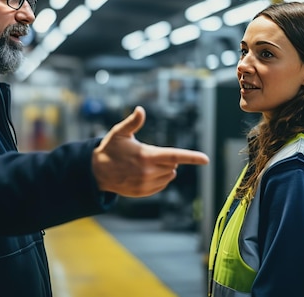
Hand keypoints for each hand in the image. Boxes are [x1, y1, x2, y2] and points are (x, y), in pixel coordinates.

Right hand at [91, 106, 208, 196]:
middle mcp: (148, 172)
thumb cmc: (110, 149)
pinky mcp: (143, 192)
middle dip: (168, 159)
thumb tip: (140, 109)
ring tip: (147, 163)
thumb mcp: (119, 133)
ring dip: (165, 169)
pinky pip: (162, 185)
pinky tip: (146, 173)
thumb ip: (133, 122)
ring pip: (169, 176)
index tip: (206, 159)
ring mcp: (146, 184)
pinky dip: (160, 179)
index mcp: (146, 155)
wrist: (97, 172)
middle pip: (173, 165)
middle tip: (150, 154)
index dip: (192, 157)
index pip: (175, 156)